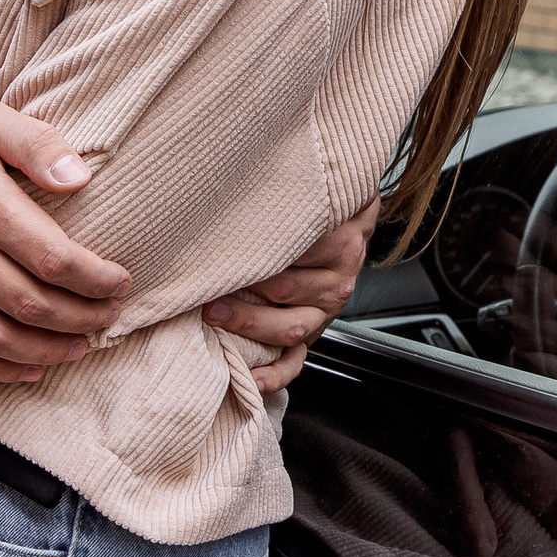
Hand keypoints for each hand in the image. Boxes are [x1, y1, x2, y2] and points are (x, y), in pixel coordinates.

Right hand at [0, 59, 132, 380]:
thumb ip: (38, 145)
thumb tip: (81, 178)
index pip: (53, 259)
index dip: (95, 279)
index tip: (120, 283)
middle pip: (31, 304)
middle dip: (81, 319)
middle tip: (109, 317)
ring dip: (45, 351)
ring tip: (79, 347)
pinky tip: (26, 369)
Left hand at [202, 193, 377, 393]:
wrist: (349, 226)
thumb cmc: (319, 208)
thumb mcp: (320, 191)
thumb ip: (300, 188)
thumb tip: (251, 176)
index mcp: (341, 246)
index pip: (298, 251)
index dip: (259, 249)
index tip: (225, 248)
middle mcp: (337, 282)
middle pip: (288, 290)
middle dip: (244, 287)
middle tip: (207, 282)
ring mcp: (324, 313)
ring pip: (289, 327)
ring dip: (249, 324)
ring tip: (214, 314)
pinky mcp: (313, 335)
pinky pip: (297, 361)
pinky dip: (275, 375)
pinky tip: (252, 380)